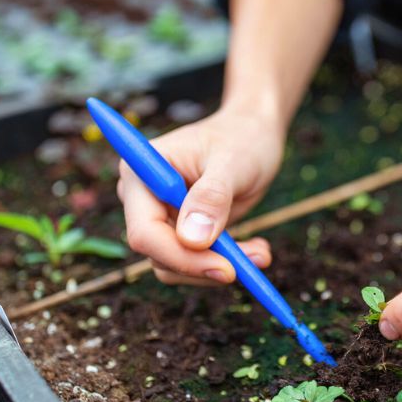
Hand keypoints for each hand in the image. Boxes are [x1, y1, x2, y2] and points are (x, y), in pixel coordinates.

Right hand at [117, 108, 284, 284]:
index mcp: (140, 174)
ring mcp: (160, 216)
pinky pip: (195, 262)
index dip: (180, 256)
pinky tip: (257, 250)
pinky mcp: (180, 231)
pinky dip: (227, 262)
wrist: (253, 132)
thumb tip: (191, 240)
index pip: (145, 232)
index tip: (226, 268)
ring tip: (261, 253)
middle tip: (255, 262)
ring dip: (222, 266)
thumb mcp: (232, 163)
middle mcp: (142, 199)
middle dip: (206, 265)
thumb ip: (211, 197)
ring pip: (178, 266)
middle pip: (159, 254)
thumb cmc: (242, 137)